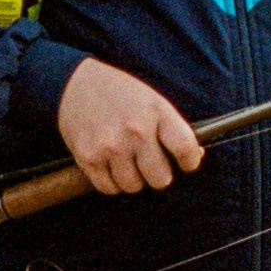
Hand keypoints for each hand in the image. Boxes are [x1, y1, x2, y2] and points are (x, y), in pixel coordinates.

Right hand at [57, 57, 204, 194]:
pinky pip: (108, 188)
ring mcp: (111, 146)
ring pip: (134, 186)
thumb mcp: (152, 99)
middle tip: (149, 162)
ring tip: (127, 161)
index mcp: (157, 112)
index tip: (186, 163)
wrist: (74, 82)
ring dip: (133, 179)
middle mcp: (135, 130)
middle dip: (157, 174)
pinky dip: (111, 182)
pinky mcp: (88, 157)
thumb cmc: (120, 92)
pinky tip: (111, 166)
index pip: (185, 148)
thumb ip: (173, 127)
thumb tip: (195, 155)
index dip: (190, 161)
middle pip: (160, 178)